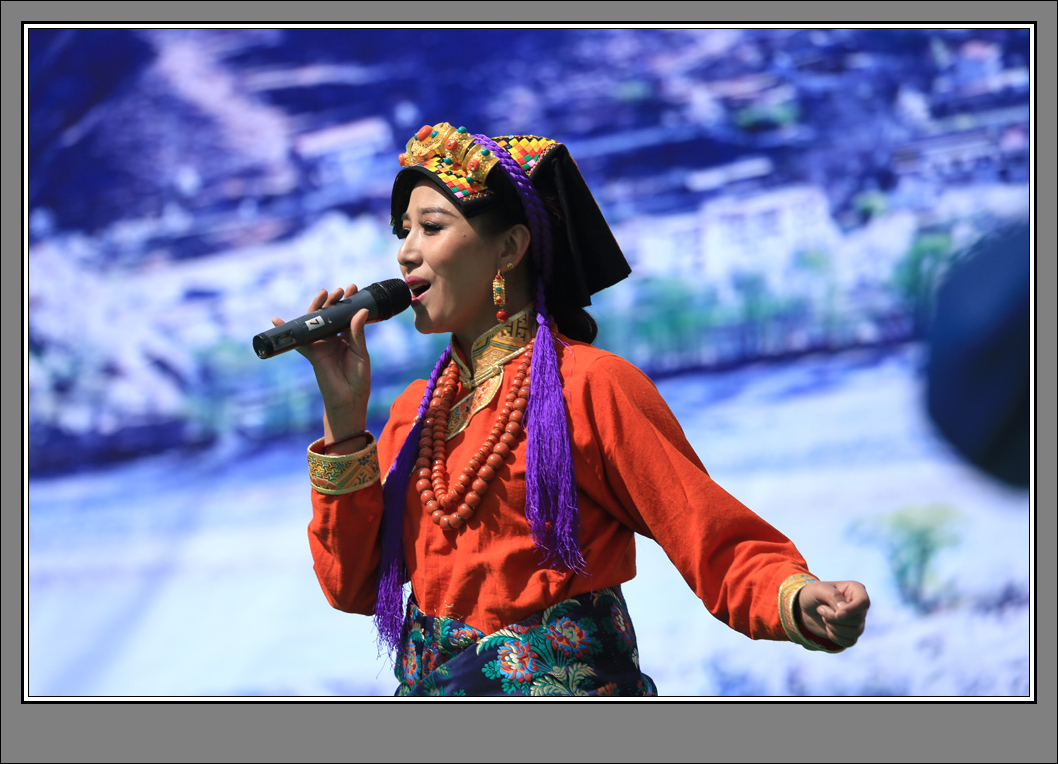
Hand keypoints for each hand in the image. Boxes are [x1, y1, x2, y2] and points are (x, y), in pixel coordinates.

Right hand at [272, 284, 371, 440]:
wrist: (348, 399)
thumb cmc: (358, 378)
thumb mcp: (360, 352)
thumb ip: (358, 332)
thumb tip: (361, 310)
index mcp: (349, 337)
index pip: (347, 315)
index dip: (349, 302)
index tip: (352, 288)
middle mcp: (334, 339)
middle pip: (330, 316)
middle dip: (333, 301)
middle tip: (338, 290)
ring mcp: (322, 345)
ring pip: (316, 322)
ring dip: (317, 308)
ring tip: (323, 294)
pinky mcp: (312, 353)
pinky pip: (298, 340)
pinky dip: (287, 330)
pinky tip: (277, 320)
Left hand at [796, 580, 869, 648]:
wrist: (804, 608)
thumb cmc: (812, 594)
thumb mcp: (818, 590)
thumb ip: (832, 596)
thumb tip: (844, 610)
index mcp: (855, 589)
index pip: (864, 602)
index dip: (852, 610)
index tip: (837, 614)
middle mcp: (859, 605)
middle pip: (858, 619)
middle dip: (835, 618)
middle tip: (820, 609)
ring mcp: (857, 620)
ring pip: (856, 632)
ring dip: (835, 628)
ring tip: (824, 618)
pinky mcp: (851, 633)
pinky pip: (850, 642)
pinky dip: (836, 637)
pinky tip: (828, 629)